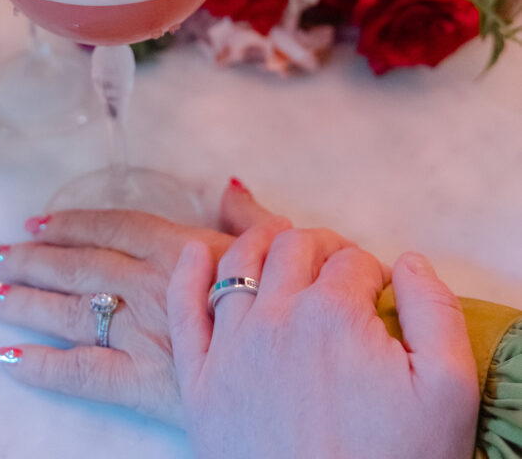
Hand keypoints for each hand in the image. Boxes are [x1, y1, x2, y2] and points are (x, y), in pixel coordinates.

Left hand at [0, 180, 284, 423]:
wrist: (298, 364)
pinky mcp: (141, 381)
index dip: (74, 222)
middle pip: (81, 265)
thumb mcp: (278, 247)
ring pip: (70, 311)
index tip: (40, 221)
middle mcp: (152, 285)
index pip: (115, 226)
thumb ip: (248, 214)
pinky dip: (41, 366)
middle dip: (33, 258)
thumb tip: (229, 182)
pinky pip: (80, 373)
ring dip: (25, 300)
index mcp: (181, 249)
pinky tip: (8, 359)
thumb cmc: (289, 300)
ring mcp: (141, 332)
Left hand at [168, 226, 478, 458]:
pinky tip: (197, 250)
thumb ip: (435, 311)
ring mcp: (232, 348)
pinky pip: (184, 312)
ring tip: (279, 242)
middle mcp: (276, 317)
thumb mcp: (448, 390)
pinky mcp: (201, 384)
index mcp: (334, 313)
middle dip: (322, 247)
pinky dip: (187, 274)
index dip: (372, 272)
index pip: (354, 261)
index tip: (380, 293)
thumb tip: (408, 261)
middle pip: (296, 248)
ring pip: (239, 263)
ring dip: (263, 242)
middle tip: (337, 269)